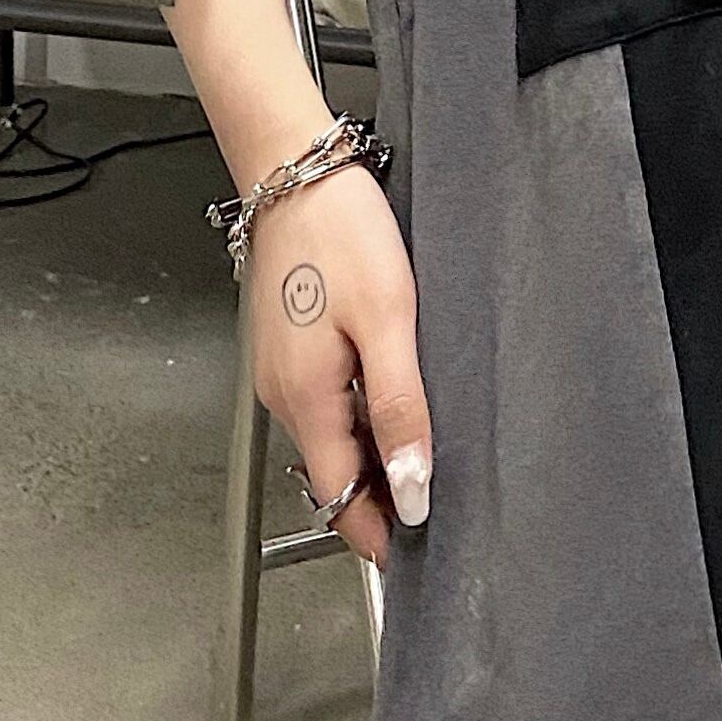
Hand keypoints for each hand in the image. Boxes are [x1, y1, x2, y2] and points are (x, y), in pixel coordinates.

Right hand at [249, 152, 430, 571]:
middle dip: (380, 497)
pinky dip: (360, 416)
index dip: (378, 531)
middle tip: (439, 502)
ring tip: (427, 453)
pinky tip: (395, 398)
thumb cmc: (340, 233)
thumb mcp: (388, 319)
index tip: (418, 551)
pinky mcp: (290, 343)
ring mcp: (282, 369)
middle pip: (333, 472)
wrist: (294, 169)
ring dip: (373, 454)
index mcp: (304, 399)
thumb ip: (401, 406)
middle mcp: (284, 394)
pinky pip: (326, 401)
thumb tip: (413, 486)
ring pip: (331, 437)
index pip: (339, 497)